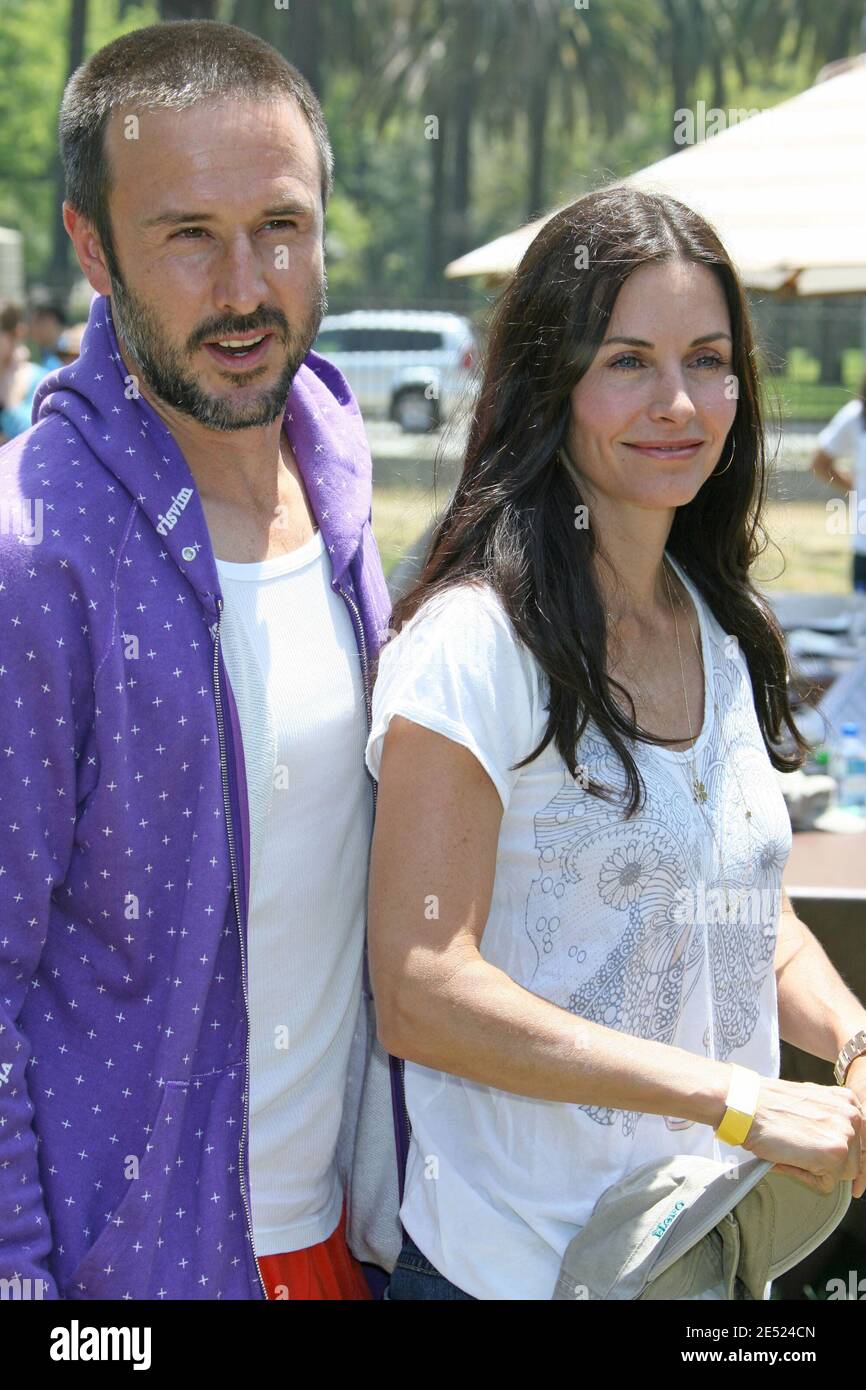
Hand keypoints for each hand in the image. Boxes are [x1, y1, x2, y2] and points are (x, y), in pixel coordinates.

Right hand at [740, 1076, 864, 1198]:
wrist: (746, 1104)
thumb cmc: (767, 1104)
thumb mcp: (809, 1102)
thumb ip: (829, 1119)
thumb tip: (837, 1147)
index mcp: (847, 1101)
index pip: (861, 1142)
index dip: (849, 1158)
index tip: (844, 1170)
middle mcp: (852, 1115)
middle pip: (855, 1160)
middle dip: (830, 1163)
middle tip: (801, 1152)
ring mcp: (846, 1134)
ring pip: (842, 1173)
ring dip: (818, 1171)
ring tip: (793, 1153)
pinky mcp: (834, 1153)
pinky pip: (826, 1183)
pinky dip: (806, 1178)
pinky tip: (789, 1159)